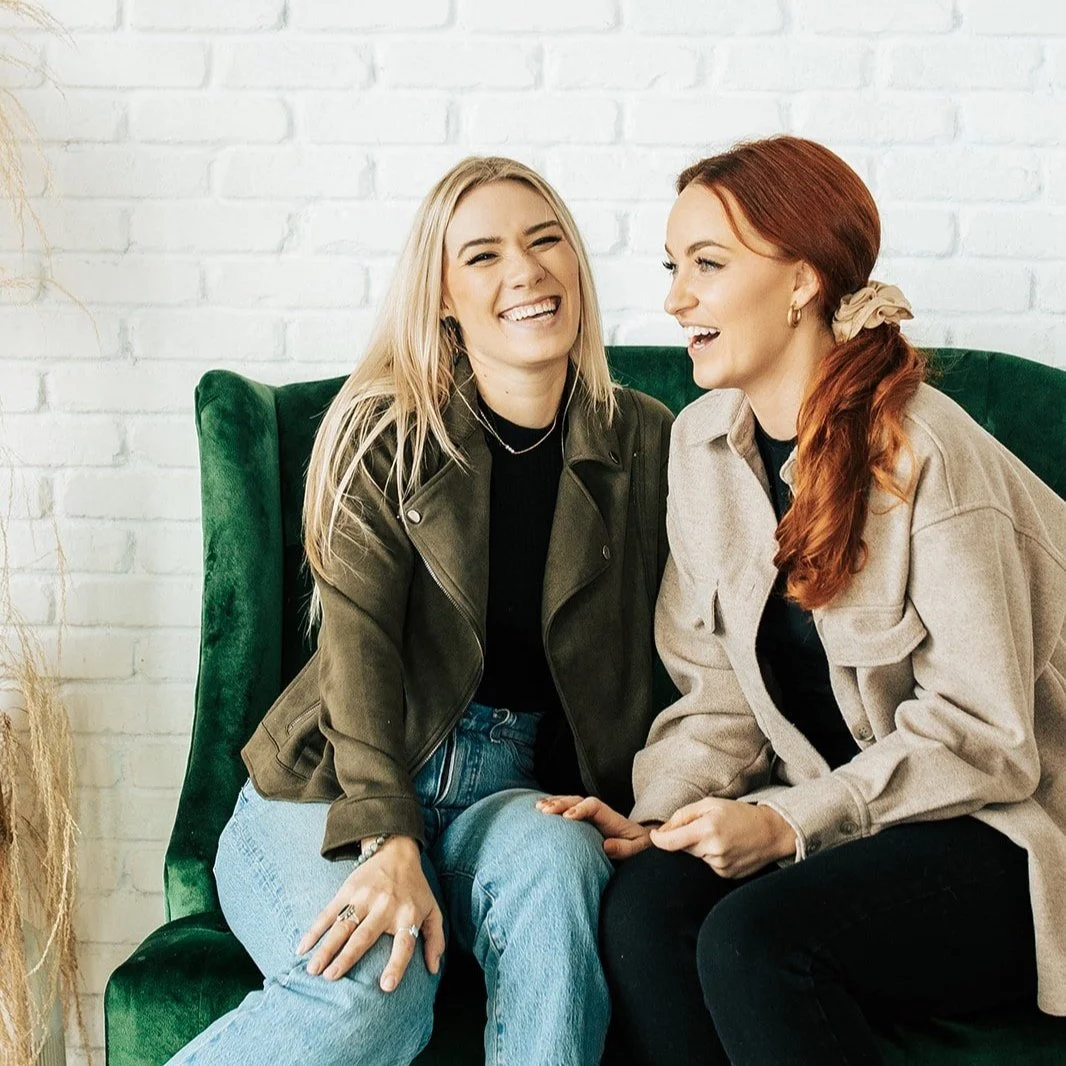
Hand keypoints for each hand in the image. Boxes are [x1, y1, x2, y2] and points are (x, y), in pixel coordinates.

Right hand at [295, 835, 444, 990]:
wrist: (397, 851)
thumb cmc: (415, 888)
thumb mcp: (433, 910)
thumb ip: (436, 939)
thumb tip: (434, 969)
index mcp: (408, 914)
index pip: (404, 943)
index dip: (396, 965)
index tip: (386, 986)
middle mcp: (385, 906)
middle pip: (364, 936)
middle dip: (347, 957)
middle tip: (331, 977)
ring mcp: (364, 897)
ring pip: (343, 925)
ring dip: (326, 947)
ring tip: (313, 969)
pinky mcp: (347, 889)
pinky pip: (328, 912)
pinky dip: (314, 929)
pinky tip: (302, 947)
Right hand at [536, 794, 652, 859]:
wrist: (640, 840)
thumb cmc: (638, 845)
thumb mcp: (638, 848)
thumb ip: (624, 848)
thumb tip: (606, 845)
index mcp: (610, 816)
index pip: (593, 806)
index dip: (580, 809)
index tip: (567, 818)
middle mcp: (597, 812)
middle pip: (577, 800)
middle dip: (561, 804)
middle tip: (545, 810)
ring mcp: (589, 814)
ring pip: (570, 802)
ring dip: (554, 803)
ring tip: (538, 808)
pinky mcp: (582, 820)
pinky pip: (567, 809)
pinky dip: (553, 807)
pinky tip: (539, 808)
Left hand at [650, 798, 796, 878]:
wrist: (771, 832)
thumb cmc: (739, 814)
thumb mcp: (710, 804)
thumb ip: (683, 815)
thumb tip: (662, 831)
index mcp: (707, 829)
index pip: (672, 841)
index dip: (658, 840)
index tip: (653, 837)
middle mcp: (714, 850)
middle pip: (684, 848)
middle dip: (685, 839)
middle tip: (703, 828)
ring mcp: (721, 866)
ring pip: (697, 857)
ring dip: (700, 848)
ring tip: (719, 837)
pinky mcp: (727, 875)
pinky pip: (709, 866)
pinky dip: (711, 857)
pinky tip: (726, 848)